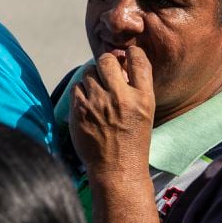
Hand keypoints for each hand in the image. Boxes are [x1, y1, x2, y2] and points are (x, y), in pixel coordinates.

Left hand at [69, 44, 155, 175]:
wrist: (117, 169)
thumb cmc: (132, 140)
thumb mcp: (145, 113)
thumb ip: (134, 88)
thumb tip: (119, 60)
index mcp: (143, 98)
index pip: (138, 60)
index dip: (132, 53)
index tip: (127, 54)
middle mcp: (121, 98)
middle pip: (107, 60)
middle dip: (106, 62)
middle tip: (106, 71)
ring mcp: (98, 103)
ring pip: (88, 72)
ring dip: (92, 78)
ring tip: (98, 93)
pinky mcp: (79, 110)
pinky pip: (76, 87)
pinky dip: (81, 92)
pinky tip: (88, 103)